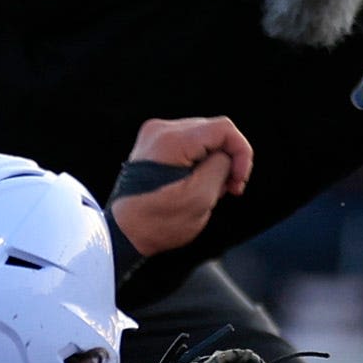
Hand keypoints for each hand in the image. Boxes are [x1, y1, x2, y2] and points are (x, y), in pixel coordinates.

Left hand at [109, 116, 252, 255]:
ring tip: (209, 192)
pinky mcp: (153, 146)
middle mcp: (160, 130)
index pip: (224, 129)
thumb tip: (228, 154)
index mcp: (171, 141)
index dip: (241, 152)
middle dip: (228, 160)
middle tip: (228, 190)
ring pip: (204, 139)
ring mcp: (154, 136)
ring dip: (214, 164)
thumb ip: (222, 167)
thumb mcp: (200, 198)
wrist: (121, 233)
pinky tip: (197, 186)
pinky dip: (200, 164)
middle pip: (214, 132)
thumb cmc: (158, 223)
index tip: (238, 180)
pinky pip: (190, 146)